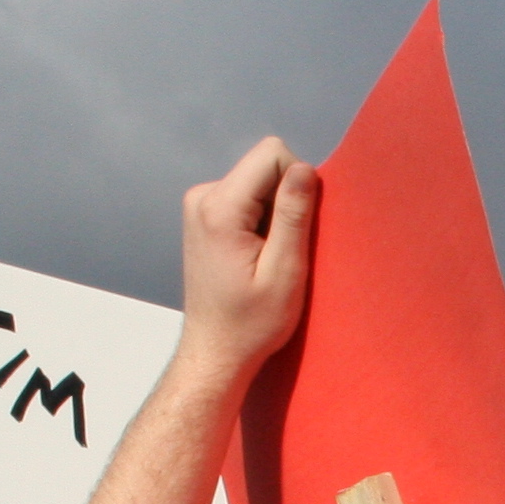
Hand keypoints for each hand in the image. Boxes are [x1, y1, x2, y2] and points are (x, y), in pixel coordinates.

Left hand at [174, 137, 317, 381]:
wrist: (215, 349)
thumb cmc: (252, 323)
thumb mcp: (284, 273)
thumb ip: (293, 216)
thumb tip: (305, 168)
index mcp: (219, 207)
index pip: (272, 154)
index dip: (298, 184)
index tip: (298, 229)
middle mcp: (202, 195)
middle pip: (264, 166)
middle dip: (286, 201)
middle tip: (282, 251)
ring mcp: (199, 203)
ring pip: (257, 182)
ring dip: (274, 214)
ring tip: (268, 258)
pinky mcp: (204, 214)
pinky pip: (246, 197)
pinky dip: (261, 221)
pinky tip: (256, 257)